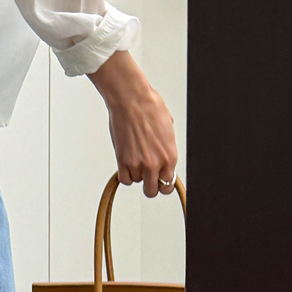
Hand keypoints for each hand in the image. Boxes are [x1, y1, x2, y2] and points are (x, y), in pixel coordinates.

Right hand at [86, 51, 177, 197]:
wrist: (131, 100)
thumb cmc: (149, 107)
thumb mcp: (168, 128)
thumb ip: (166, 145)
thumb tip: (163, 150)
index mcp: (170, 155)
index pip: (168, 183)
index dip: (163, 182)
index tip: (160, 180)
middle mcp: (155, 163)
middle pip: (152, 190)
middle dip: (150, 185)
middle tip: (147, 177)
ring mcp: (137, 163)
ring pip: (137, 182)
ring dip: (136, 174)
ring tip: (135, 160)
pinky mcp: (122, 160)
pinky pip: (124, 179)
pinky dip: (124, 175)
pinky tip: (126, 165)